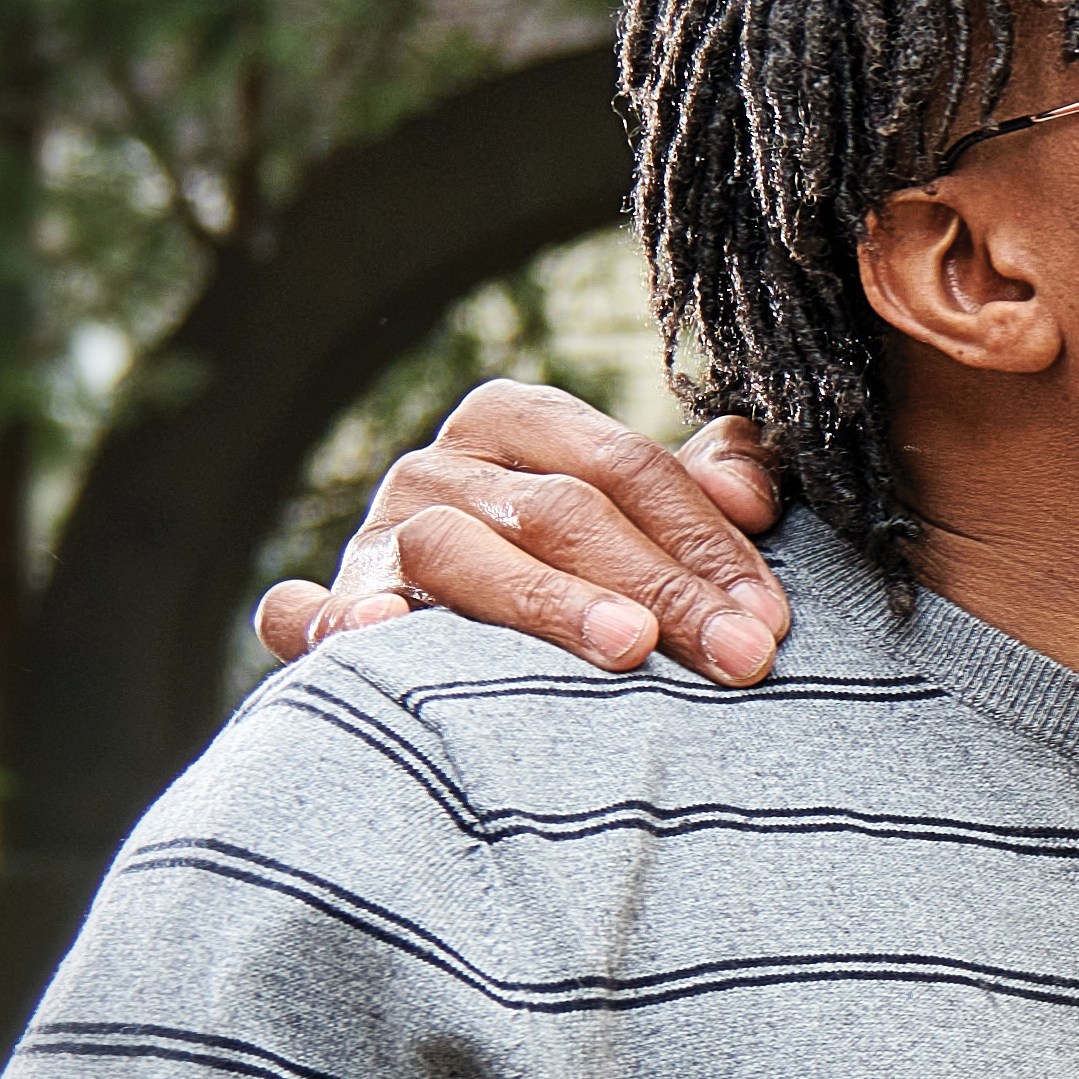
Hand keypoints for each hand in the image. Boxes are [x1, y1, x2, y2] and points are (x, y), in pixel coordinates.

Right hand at [253, 383, 799, 681]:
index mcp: (515, 421)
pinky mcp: (325, 612)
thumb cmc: (574, 573)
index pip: (624, 466)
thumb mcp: (643, 518)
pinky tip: (380, 635)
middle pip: (560, 513)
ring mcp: (377, 538)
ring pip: (462, 553)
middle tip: (735, 657)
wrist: (450, 644)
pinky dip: (334, 618)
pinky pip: (310, 612)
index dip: (706, 539)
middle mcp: (440, 467)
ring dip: (545, 601)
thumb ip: (703, 488)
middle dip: (662, 587)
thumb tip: (753, 490)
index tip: (769, 618)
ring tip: (624, 646)